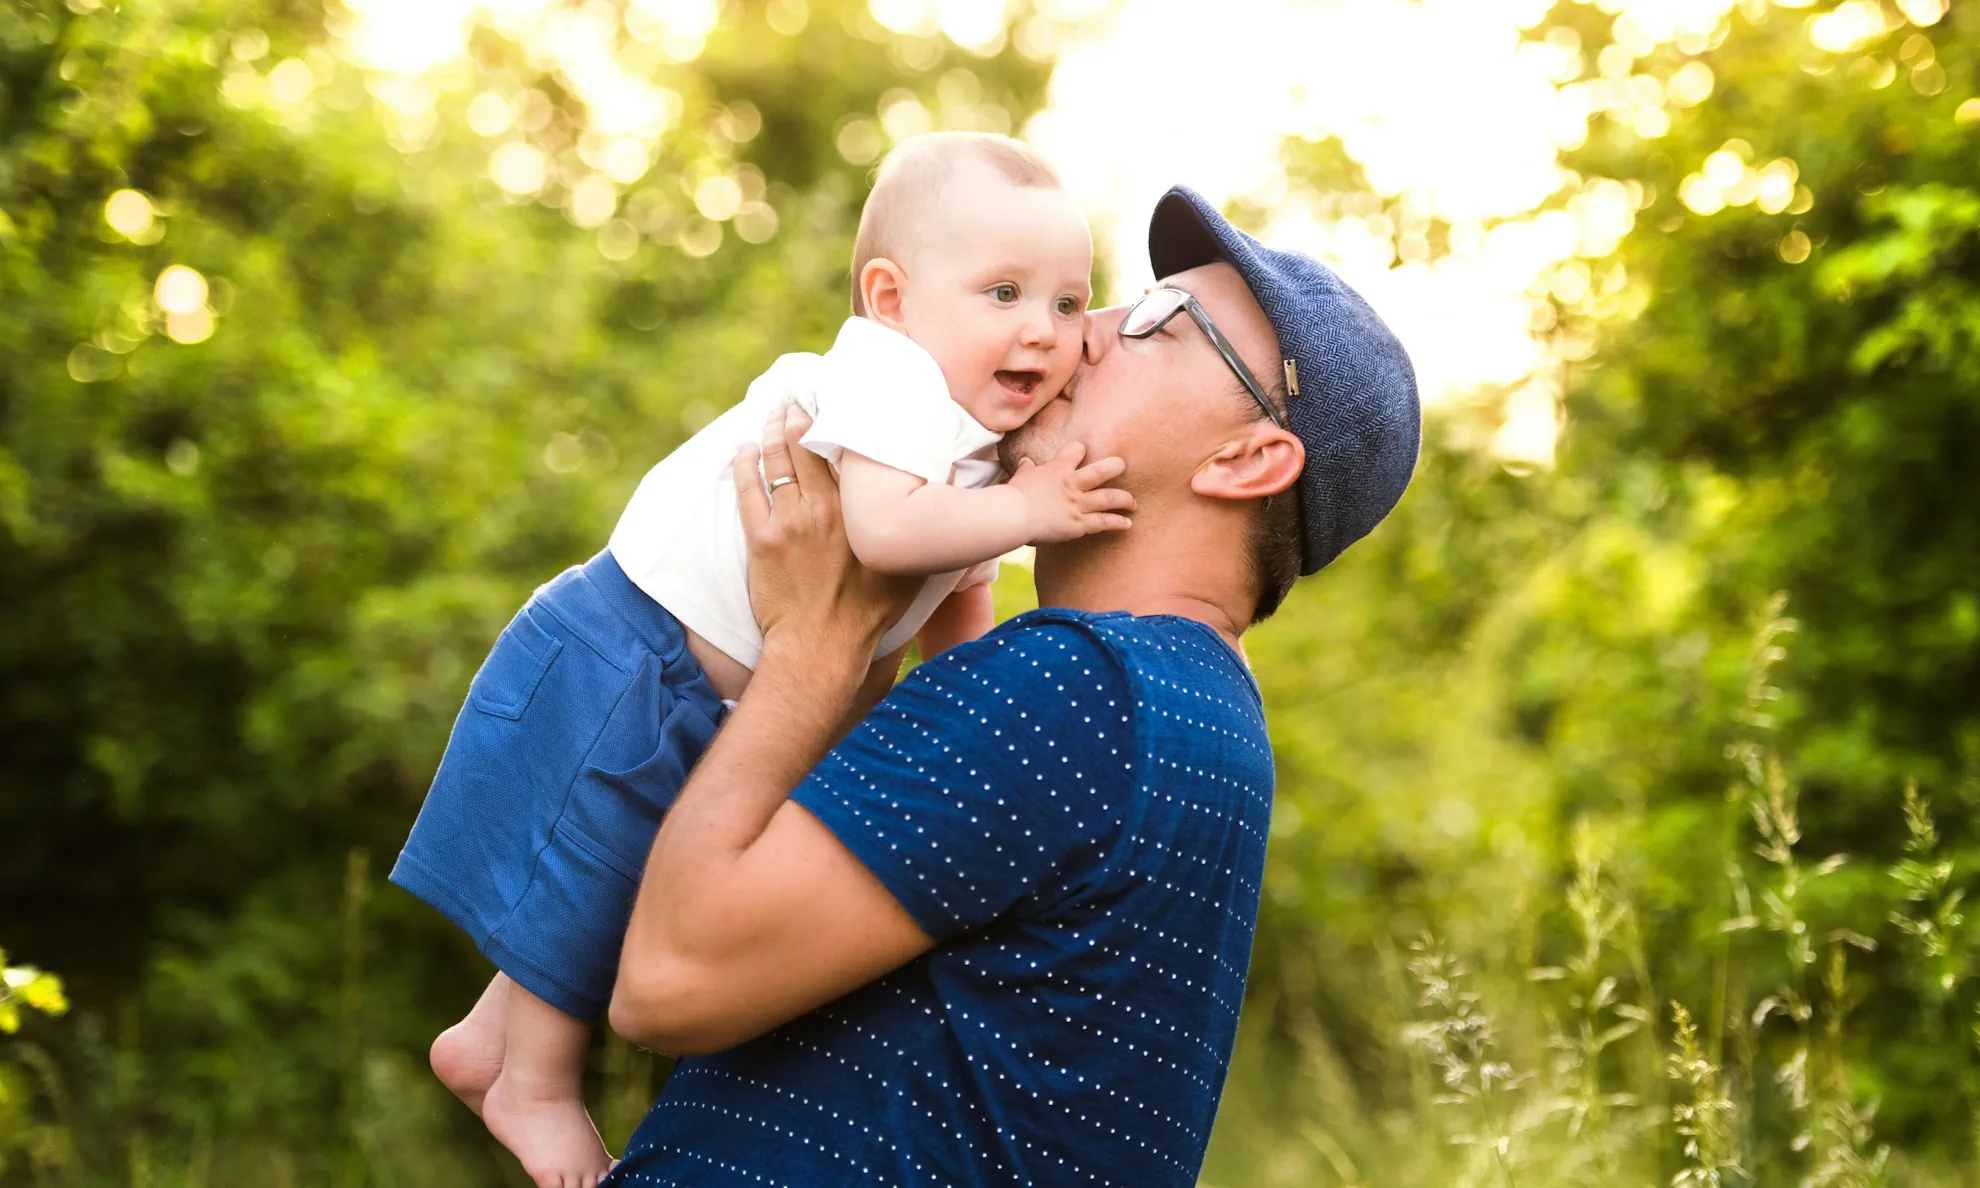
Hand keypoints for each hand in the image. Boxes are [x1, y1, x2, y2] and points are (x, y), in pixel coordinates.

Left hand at [733, 406, 918, 674]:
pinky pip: (748, 488)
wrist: (822, 646)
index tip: (837, 400)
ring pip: (775, 460)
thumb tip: (951, 508)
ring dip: (770, 431)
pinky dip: (744, 464)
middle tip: (795, 396)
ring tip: (771, 412)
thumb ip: (921, 533)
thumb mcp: (912, 570)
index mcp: (860, 509)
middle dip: (797, 414)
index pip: (847, 449)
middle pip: (805, 444)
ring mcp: (789, 520)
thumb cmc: (871, 613)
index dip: (839, 420)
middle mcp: (824, 506)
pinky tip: (743, 448)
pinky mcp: (760, 537)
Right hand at [1004, 442, 1133, 543]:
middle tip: (1123, 466)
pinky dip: (1118, 523)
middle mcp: (1072, 483)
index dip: (1080, 449)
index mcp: (1058, 469)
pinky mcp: (1079, 523)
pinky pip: (1104, 522)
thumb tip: (1026, 461)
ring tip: (1132, 502)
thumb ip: (1027, 469)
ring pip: (1110, 497)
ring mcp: (1078, 504)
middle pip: (1103, 471)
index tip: (1083, 451)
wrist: (1013, 516)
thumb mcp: (1021, 477)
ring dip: (1125, 499)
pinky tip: (1127, 524)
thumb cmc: (1013, 496)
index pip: (1076, 450)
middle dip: (1116, 467)